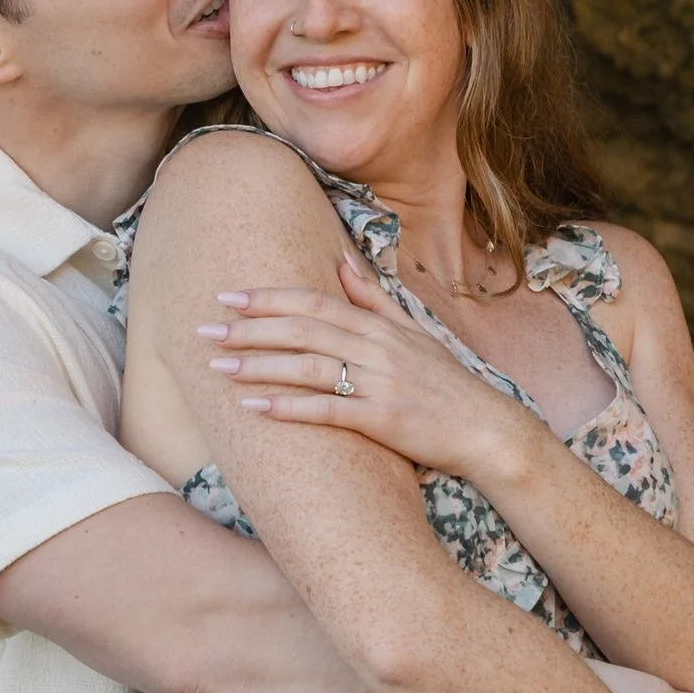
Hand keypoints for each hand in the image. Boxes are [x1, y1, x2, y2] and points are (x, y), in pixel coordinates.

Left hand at [198, 249, 538, 492]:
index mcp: (379, 327)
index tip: (228, 296)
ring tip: (218, 365)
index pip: (314, 303)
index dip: (268, 299)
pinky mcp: (383, 421)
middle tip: (206, 329)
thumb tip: (341, 262)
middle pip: (303, 330)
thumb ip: (374, 299)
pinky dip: (290, 407)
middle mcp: (377, 348)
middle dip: (250, 328)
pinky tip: (255, 408)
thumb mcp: (414, 334)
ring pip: (309, 366)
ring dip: (259, 365)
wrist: (488, 430)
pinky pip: (328, 410)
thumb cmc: (447, 385)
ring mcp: (380, 383)